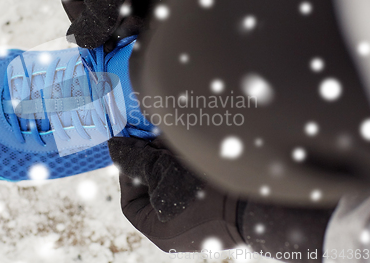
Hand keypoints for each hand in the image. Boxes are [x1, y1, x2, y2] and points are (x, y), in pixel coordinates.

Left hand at [108, 136, 243, 251]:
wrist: (256, 202)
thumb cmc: (201, 191)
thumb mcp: (161, 172)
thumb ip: (134, 161)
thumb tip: (113, 147)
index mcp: (158, 230)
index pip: (130, 201)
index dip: (126, 173)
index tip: (131, 151)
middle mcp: (174, 226)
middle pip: (151, 189)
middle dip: (150, 161)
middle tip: (151, 139)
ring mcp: (193, 215)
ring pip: (170, 181)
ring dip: (167, 158)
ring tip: (170, 139)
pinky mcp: (209, 202)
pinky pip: (188, 181)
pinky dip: (184, 162)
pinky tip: (184, 145)